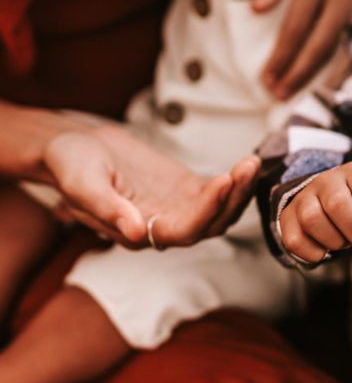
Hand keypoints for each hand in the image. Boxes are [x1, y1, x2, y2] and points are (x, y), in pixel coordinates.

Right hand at [43, 126, 257, 247]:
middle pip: (211, 224)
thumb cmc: (70, 164)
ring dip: (239, 191)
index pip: (183, 232)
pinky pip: (219, 193)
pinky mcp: (187, 191)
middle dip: (232, 199)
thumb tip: (138, 234)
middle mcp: (164, 228)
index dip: (206, 210)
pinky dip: (235, 181)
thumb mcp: (80, 183)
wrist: (74, 147)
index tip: (223, 180)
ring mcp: (179, 209)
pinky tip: (249, 164)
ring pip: (220, 211)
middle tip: (247, 168)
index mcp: (139, 233)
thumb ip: (107, 208)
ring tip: (251, 164)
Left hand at [253, 0, 351, 99]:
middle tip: (281, 94)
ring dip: (328, 75)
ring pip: (348, 47)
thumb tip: (257, 8)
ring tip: (310, 94)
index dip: (281, 57)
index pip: (296, 28)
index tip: (267, 79)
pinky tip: (337, 77)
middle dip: (300, 73)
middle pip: (322, 44)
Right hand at [279, 161, 351, 261]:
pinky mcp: (288, 216)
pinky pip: (294, 239)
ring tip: (343, 240)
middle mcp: (328, 179)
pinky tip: (325, 249)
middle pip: (336, 204)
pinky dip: (313, 253)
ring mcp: (305, 197)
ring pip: (312, 219)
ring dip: (334, 240)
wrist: (339, 206)